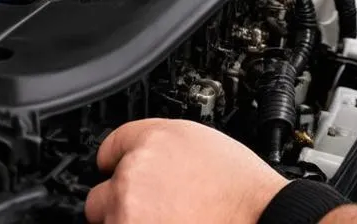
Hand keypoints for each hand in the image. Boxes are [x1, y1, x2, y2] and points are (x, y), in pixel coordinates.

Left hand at [84, 119, 286, 223]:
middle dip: (120, 201)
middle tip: (153, 207)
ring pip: (107, 222)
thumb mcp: (201, 142)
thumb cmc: (237, 186)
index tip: (119, 174)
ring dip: (126, 223)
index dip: (118, 163)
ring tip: (166, 219)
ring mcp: (126, 212)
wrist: (255, 217)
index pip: (111, 147)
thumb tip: (143, 158)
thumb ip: (162, 147)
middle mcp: (133, 173)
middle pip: (101, 191)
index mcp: (153, 140)